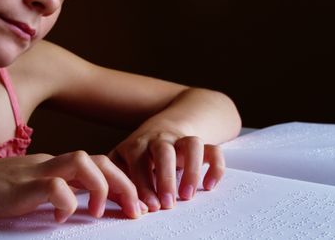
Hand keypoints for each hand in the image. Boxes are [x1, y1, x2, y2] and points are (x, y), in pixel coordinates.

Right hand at [0, 151, 146, 224]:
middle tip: (138, 211)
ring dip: (103, 187)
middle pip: (101, 160)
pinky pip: (54, 187)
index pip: (97, 164)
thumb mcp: (22, 193)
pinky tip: (61, 218)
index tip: (135, 207)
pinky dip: (66, 203)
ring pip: (84, 163)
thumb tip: (72, 207)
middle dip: (126, 184)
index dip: (122, 182)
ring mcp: (32, 173)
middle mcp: (47, 164)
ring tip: (102, 212)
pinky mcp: (17, 188)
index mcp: (50, 166)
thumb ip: (47, 195)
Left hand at [109, 129, 224, 211]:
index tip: (148, 207)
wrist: (161, 128)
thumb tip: (119, 204)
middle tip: (167, 204)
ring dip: (192, 170)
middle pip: (164, 151)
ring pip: (192, 145)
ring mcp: (181, 139)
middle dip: (166, 178)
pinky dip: (215, 167)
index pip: (139, 162)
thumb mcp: (121, 161)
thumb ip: (118, 179)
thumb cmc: (137, 153)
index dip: (143, 185)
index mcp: (137, 145)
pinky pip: (213, 150)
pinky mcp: (199, 144)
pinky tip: (209, 186)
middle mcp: (160, 139)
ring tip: (188, 196)